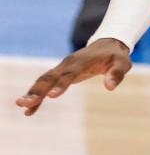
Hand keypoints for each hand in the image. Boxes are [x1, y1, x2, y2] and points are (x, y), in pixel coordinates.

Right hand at [14, 38, 131, 115]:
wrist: (107, 44)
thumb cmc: (116, 56)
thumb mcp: (122, 63)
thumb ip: (117, 73)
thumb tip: (110, 87)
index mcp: (83, 61)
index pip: (70, 74)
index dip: (61, 85)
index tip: (51, 96)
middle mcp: (68, 64)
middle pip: (50, 77)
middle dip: (37, 90)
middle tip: (24, 102)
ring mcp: (62, 68)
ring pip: (44, 80)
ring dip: (33, 92)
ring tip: (21, 105)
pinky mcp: (61, 73)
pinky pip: (46, 85)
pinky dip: (38, 96)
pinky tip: (30, 111)